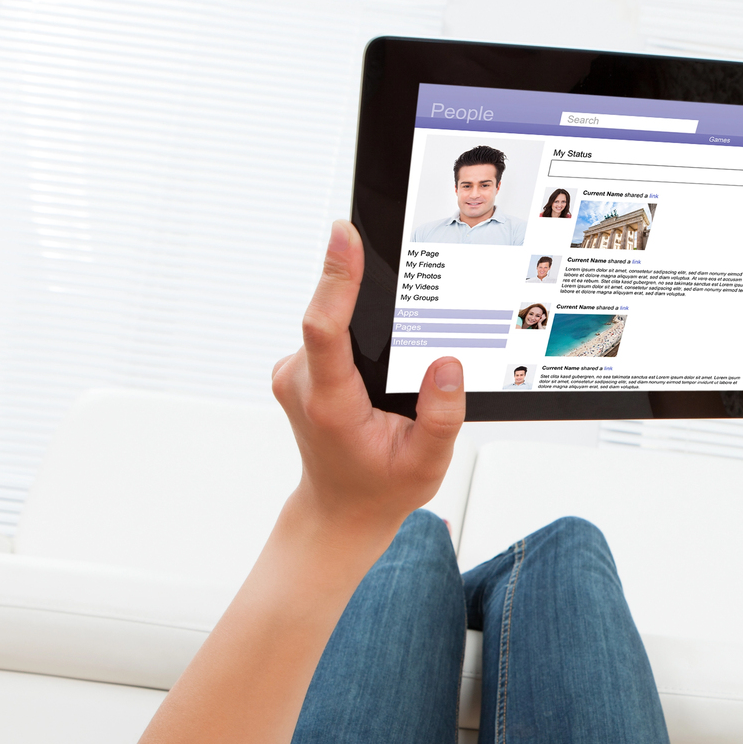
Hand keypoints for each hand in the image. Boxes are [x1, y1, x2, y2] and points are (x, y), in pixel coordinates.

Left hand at [270, 221, 464, 528]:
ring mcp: (295, 373)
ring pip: (332, 321)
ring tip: (396, 362)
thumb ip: (441, 417)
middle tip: (412, 294)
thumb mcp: (426, 465)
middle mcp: (302, 382)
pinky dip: (358, 332)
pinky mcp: (300, 366)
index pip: (324, 329)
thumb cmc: (381, 487)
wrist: (341, 508)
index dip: (336, 278)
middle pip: (331, 314)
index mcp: (330, 404)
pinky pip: (330, 332)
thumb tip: (446, 365)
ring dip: (366, 320)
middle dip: (368, 294)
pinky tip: (382, 358)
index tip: (345, 235)